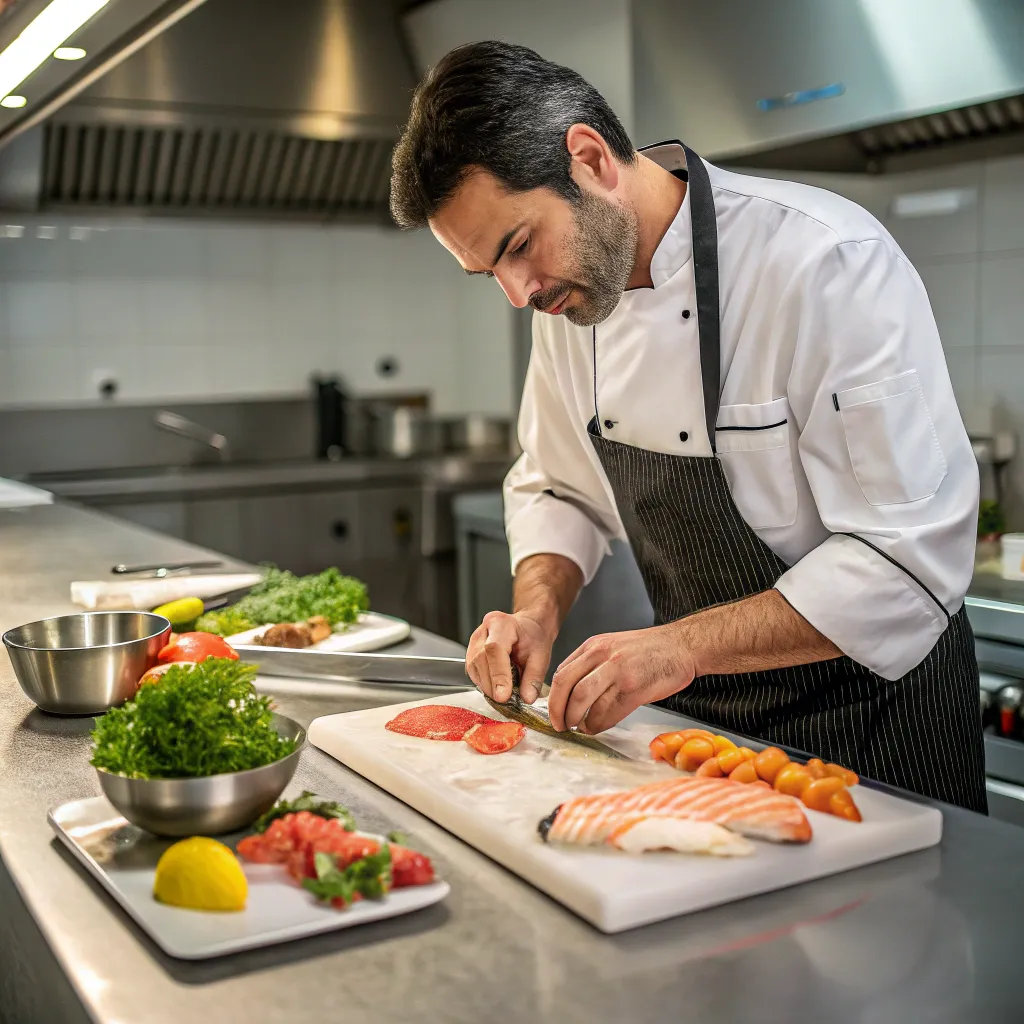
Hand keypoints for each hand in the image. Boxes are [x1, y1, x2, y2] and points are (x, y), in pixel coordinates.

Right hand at [465, 610, 554, 703]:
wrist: (527, 627)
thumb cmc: (533, 637)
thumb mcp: (541, 656)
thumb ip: (534, 677)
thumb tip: (527, 697)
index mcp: (502, 624)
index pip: (494, 649)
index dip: (498, 675)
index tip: (503, 696)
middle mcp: (484, 631)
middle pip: (480, 660)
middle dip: (492, 685)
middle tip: (507, 700)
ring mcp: (474, 641)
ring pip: (473, 668)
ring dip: (487, 686)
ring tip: (504, 692)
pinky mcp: (471, 652)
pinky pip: (472, 671)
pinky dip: (484, 683)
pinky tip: (496, 686)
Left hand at [547, 623, 696, 733]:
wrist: (682, 646)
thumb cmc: (649, 650)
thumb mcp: (613, 646)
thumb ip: (592, 664)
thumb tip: (571, 693)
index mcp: (594, 645)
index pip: (561, 673)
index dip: (554, 698)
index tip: (555, 712)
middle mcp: (602, 655)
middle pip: (566, 686)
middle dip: (558, 711)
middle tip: (561, 726)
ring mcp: (618, 670)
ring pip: (584, 701)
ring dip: (578, 721)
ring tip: (581, 728)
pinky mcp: (634, 688)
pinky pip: (608, 712)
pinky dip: (599, 725)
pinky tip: (598, 727)